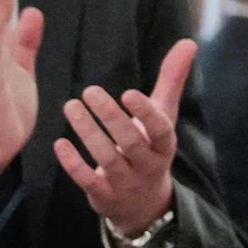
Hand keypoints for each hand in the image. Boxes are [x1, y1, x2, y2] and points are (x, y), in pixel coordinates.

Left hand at [53, 38, 197, 238]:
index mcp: (164, 145)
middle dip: (111, 118)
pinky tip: (59, 143)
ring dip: (88, 133)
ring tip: (70, 106)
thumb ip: (172, 79)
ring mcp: (126, 183)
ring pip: (107, 159)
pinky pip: (88, 180)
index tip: (128, 93)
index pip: (160, 130)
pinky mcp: (104, 195)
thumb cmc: (151, 147)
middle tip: (89, 91)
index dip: (145, 113)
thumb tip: (188, 42)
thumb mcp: (165, 116)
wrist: (144, 205)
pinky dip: (74, 164)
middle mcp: (148, 165)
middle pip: (131, 143)